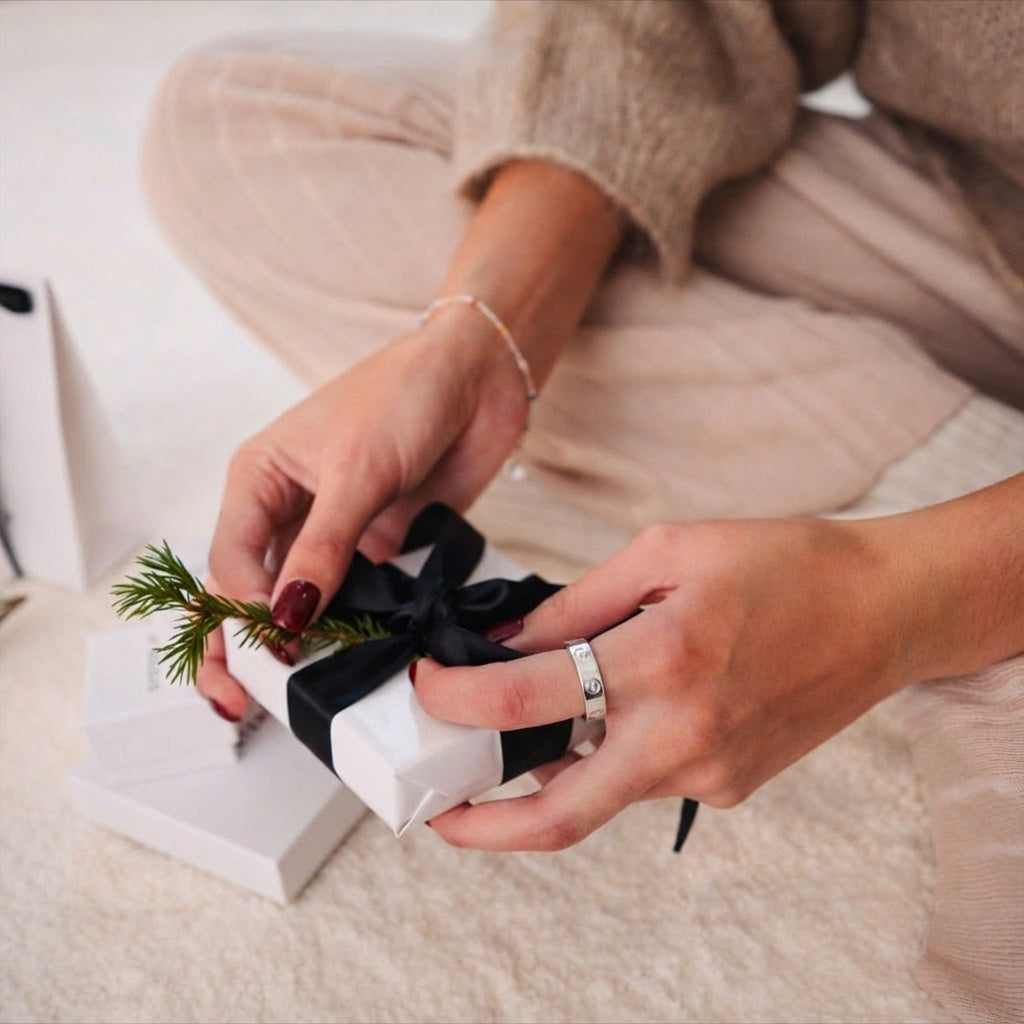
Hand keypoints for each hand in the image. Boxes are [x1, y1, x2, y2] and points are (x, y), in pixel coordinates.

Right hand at [192, 160, 626, 718]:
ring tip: (305, 694)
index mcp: (260, 480)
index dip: (240, 613)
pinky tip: (361, 660)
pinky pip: (361, 600)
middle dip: (242, 647)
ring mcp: (338, 535)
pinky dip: (357, 630)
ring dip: (302, 646)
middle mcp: (291, 512)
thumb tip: (287, 616)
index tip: (271, 649)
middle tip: (246, 703)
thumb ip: (325, 546)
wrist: (480, 377)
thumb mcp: (357, 470)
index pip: (230, 561)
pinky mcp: (384, 548)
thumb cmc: (406, 394)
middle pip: (251, 592)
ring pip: (305, 604)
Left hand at [413, 481, 1023, 850]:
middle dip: (482, 828)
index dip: (454, 696)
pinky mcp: (729, 786)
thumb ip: (579, 602)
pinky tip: (616, 707)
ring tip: (524, 726)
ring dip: (551, 771)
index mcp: (661, 659)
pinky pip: (645, 779)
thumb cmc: (784, 564)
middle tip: (438, 809)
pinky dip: (611, 752)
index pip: (522, 698)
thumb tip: (511, 641)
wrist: (884, 610)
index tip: (426, 685)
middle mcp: (683, 735)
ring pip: (600, 792)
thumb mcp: (668, 551)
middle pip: (557, 816)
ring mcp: (709, 773)